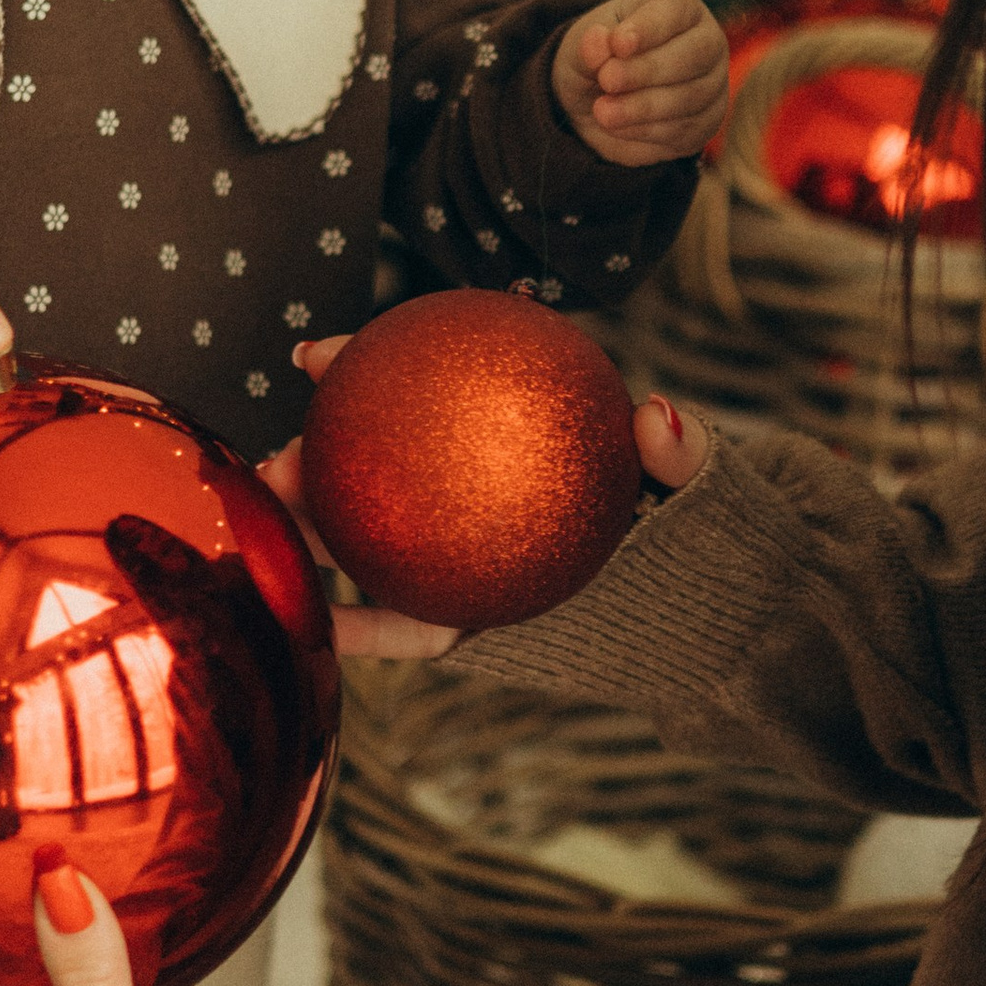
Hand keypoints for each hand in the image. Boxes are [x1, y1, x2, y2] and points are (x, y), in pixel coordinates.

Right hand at [259, 336, 713, 653]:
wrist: (713, 617)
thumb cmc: (703, 532)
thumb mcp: (701, 484)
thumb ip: (682, 453)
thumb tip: (656, 415)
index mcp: (498, 444)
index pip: (423, 391)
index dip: (364, 367)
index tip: (318, 355)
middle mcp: (463, 497)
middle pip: (367, 468)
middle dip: (307, 457)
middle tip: (279, 460)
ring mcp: (451, 563)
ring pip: (362, 545)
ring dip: (306, 539)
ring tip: (272, 530)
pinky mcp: (455, 627)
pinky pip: (398, 629)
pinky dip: (354, 631)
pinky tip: (315, 628)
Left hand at [553, 0, 729, 167]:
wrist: (601, 100)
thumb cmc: (599, 59)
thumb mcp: (580, 46)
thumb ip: (588, 46)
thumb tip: (599, 41)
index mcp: (677, 6)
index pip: (674, 9)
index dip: (647, 28)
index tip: (618, 44)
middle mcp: (706, 40)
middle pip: (690, 55)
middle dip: (645, 71)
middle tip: (607, 80)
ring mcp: (713, 83)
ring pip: (688, 97)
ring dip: (641, 107)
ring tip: (603, 111)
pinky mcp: (707, 123)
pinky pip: (682, 130)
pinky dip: (645, 130)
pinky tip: (617, 126)